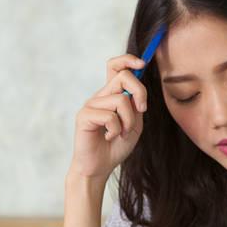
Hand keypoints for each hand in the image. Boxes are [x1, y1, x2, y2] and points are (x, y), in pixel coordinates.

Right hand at [68, 54, 147, 180]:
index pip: (115, 66)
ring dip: (128, 120)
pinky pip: (109, 116)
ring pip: (120, 100)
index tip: (142, 64)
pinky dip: (116, 130)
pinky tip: (110, 137)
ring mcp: (91, 104)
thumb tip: (136, 91)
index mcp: (111, 95)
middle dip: (140, 91)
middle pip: (123, 76)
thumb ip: (135, 105)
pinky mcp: (84, 116)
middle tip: (142, 110)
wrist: (99, 167)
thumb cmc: (115, 146)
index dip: (128, 59)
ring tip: (122, 134)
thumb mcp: (134, 123)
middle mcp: (100, 96)